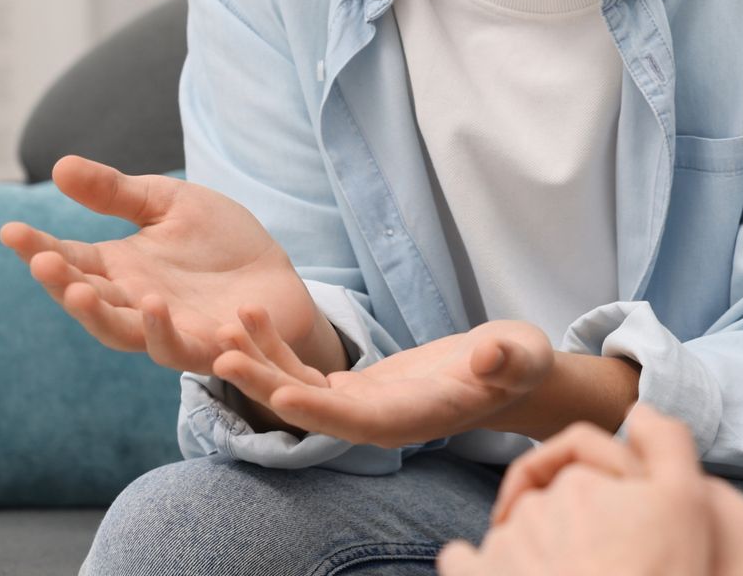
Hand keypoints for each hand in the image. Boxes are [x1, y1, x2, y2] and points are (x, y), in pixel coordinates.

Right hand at [0, 156, 334, 376]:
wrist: (275, 278)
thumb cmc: (219, 242)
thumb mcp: (169, 204)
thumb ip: (116, 192)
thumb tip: (58, 165)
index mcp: (120, 269)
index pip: (71, 261)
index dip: (39, 250)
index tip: (10, 230)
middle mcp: (134, 303)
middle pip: (89, 302)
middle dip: (62, 285)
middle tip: (43, 264)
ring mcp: (169, 329)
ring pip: (124, 333)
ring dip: (100, 316)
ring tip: (81, 291)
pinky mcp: (209, 346)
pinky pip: (182, 347)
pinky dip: (166, 333)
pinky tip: (156, 306)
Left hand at [213, 314, 552, 447]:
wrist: (506, 370)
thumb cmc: (518, 363)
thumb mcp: (520, 356)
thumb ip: (506, 359)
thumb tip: (488, 356)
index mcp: (413, 419)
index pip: (357, 422)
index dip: (318, 410)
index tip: (278, 393)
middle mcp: (377, 420)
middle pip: (312, 410)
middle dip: (267, 384)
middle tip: (223, 355)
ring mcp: (362, 406)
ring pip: (301, 390)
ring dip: (263, 361)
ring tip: (230, 323)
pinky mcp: (355, 388)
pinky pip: (307, 374)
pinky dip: (279, 350)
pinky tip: (253, 321)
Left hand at [492, 421, 742, 575]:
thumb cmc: (656, 574)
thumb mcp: (685, 502)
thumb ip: (667, 443)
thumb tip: (638, 409)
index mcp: (578, 482)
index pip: (580, 462)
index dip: (602, 484)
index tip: (618, 516)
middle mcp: (532, 510)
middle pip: (547, 498)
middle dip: (566, 516)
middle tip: (599, 554)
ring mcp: (500, 550)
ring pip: (512, 532)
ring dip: (530, 546)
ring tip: (567, 573)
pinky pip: (462, 561)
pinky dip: (477, 567)